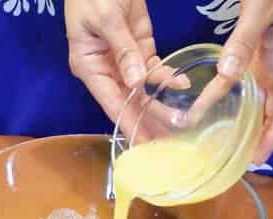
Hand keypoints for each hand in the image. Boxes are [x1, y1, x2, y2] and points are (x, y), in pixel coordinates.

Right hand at [65, 0, 187, 140]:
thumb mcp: (106, 18)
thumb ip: (123, 49)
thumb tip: (137, 83)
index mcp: (89, 66)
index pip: (111, 103)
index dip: (129, 125)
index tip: (144, 146)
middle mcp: (105, 69)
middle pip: (128, 101)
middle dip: (148, 121)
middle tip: (169, 145)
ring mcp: (123, 59)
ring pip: (143, 89)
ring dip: (160, 104)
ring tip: (179, 125)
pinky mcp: (139, 46)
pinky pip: (153, 68)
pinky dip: (167, 76)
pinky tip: (183, 86)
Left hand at [187, 0, 272, 163]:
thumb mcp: (261, 8)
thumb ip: (243, 40)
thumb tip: (227, 75)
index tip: (258, 150)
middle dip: (259, 137)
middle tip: (231, 156)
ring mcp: (266, 62)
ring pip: (260, 103)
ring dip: (244, 123)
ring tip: (218, 142)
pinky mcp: (254, 54)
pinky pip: (245, 85)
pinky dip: (231, 99)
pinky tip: (211, 108)